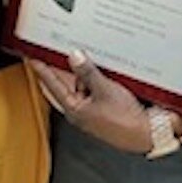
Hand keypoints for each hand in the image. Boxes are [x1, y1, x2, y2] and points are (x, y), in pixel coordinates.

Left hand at [31, 49, 150, 152]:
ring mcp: (94, 108)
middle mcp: (81, 110)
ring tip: (90, 57)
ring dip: (86, 71)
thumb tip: (74, 56)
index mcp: (74, 109)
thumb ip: (88, 72)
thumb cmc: (125, 121)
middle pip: (68, 83)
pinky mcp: (107, 106)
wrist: (148, 133)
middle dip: (66, 67)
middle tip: (62, 49)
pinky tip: (104, 68)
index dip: (42, 69)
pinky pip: (97, 87)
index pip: (52, 85)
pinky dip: (98, 77)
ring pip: (84, 84)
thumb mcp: (105, 90)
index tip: (33, 57)